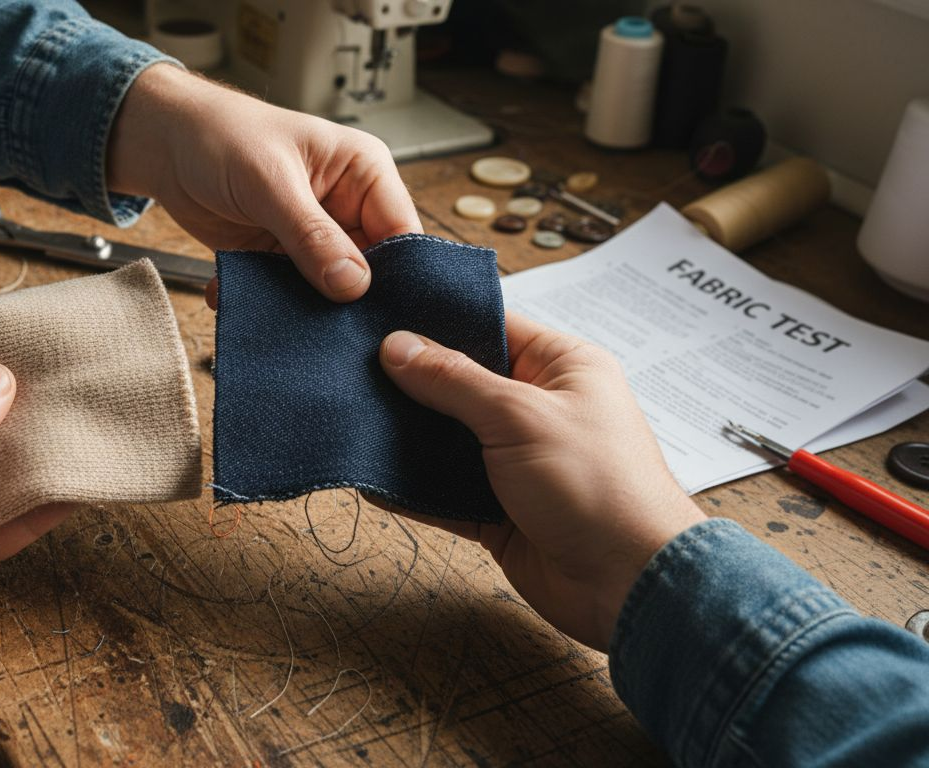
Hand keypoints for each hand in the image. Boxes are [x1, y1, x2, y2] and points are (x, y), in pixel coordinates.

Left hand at [107, 63, 421, 304]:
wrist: (165, 144)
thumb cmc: (222, 136)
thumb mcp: (270, 182)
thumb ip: (311, 235)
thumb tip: (353, 284)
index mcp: (364, 173)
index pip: (401, 234)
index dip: (396, 277)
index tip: (378, 315)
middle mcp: (347, 208)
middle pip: (371, 271)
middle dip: (348, 302)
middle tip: (330, 333)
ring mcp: (315, 237)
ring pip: (329, 290)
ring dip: (303, 309)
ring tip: (281, 324)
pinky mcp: (282, 258)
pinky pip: (289, 294)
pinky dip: (268, 306)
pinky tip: (245, 307)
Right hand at [376, 314, 706, 650]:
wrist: (627, 585)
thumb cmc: (599, 487)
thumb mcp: (520, 416)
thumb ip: (454, 380)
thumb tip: (399, 347)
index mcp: (562, 367)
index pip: (491, 328)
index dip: (437, 325)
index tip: (381, 322)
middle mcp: (540, 409)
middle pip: (460, 384)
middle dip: (410, 384)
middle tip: (350, 371)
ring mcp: (518, 461)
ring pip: (447, 439)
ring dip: (405, 436)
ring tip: (351, 418)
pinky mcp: (499, 508)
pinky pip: (444, 489)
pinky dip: (411, 486)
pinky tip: (372, 476)